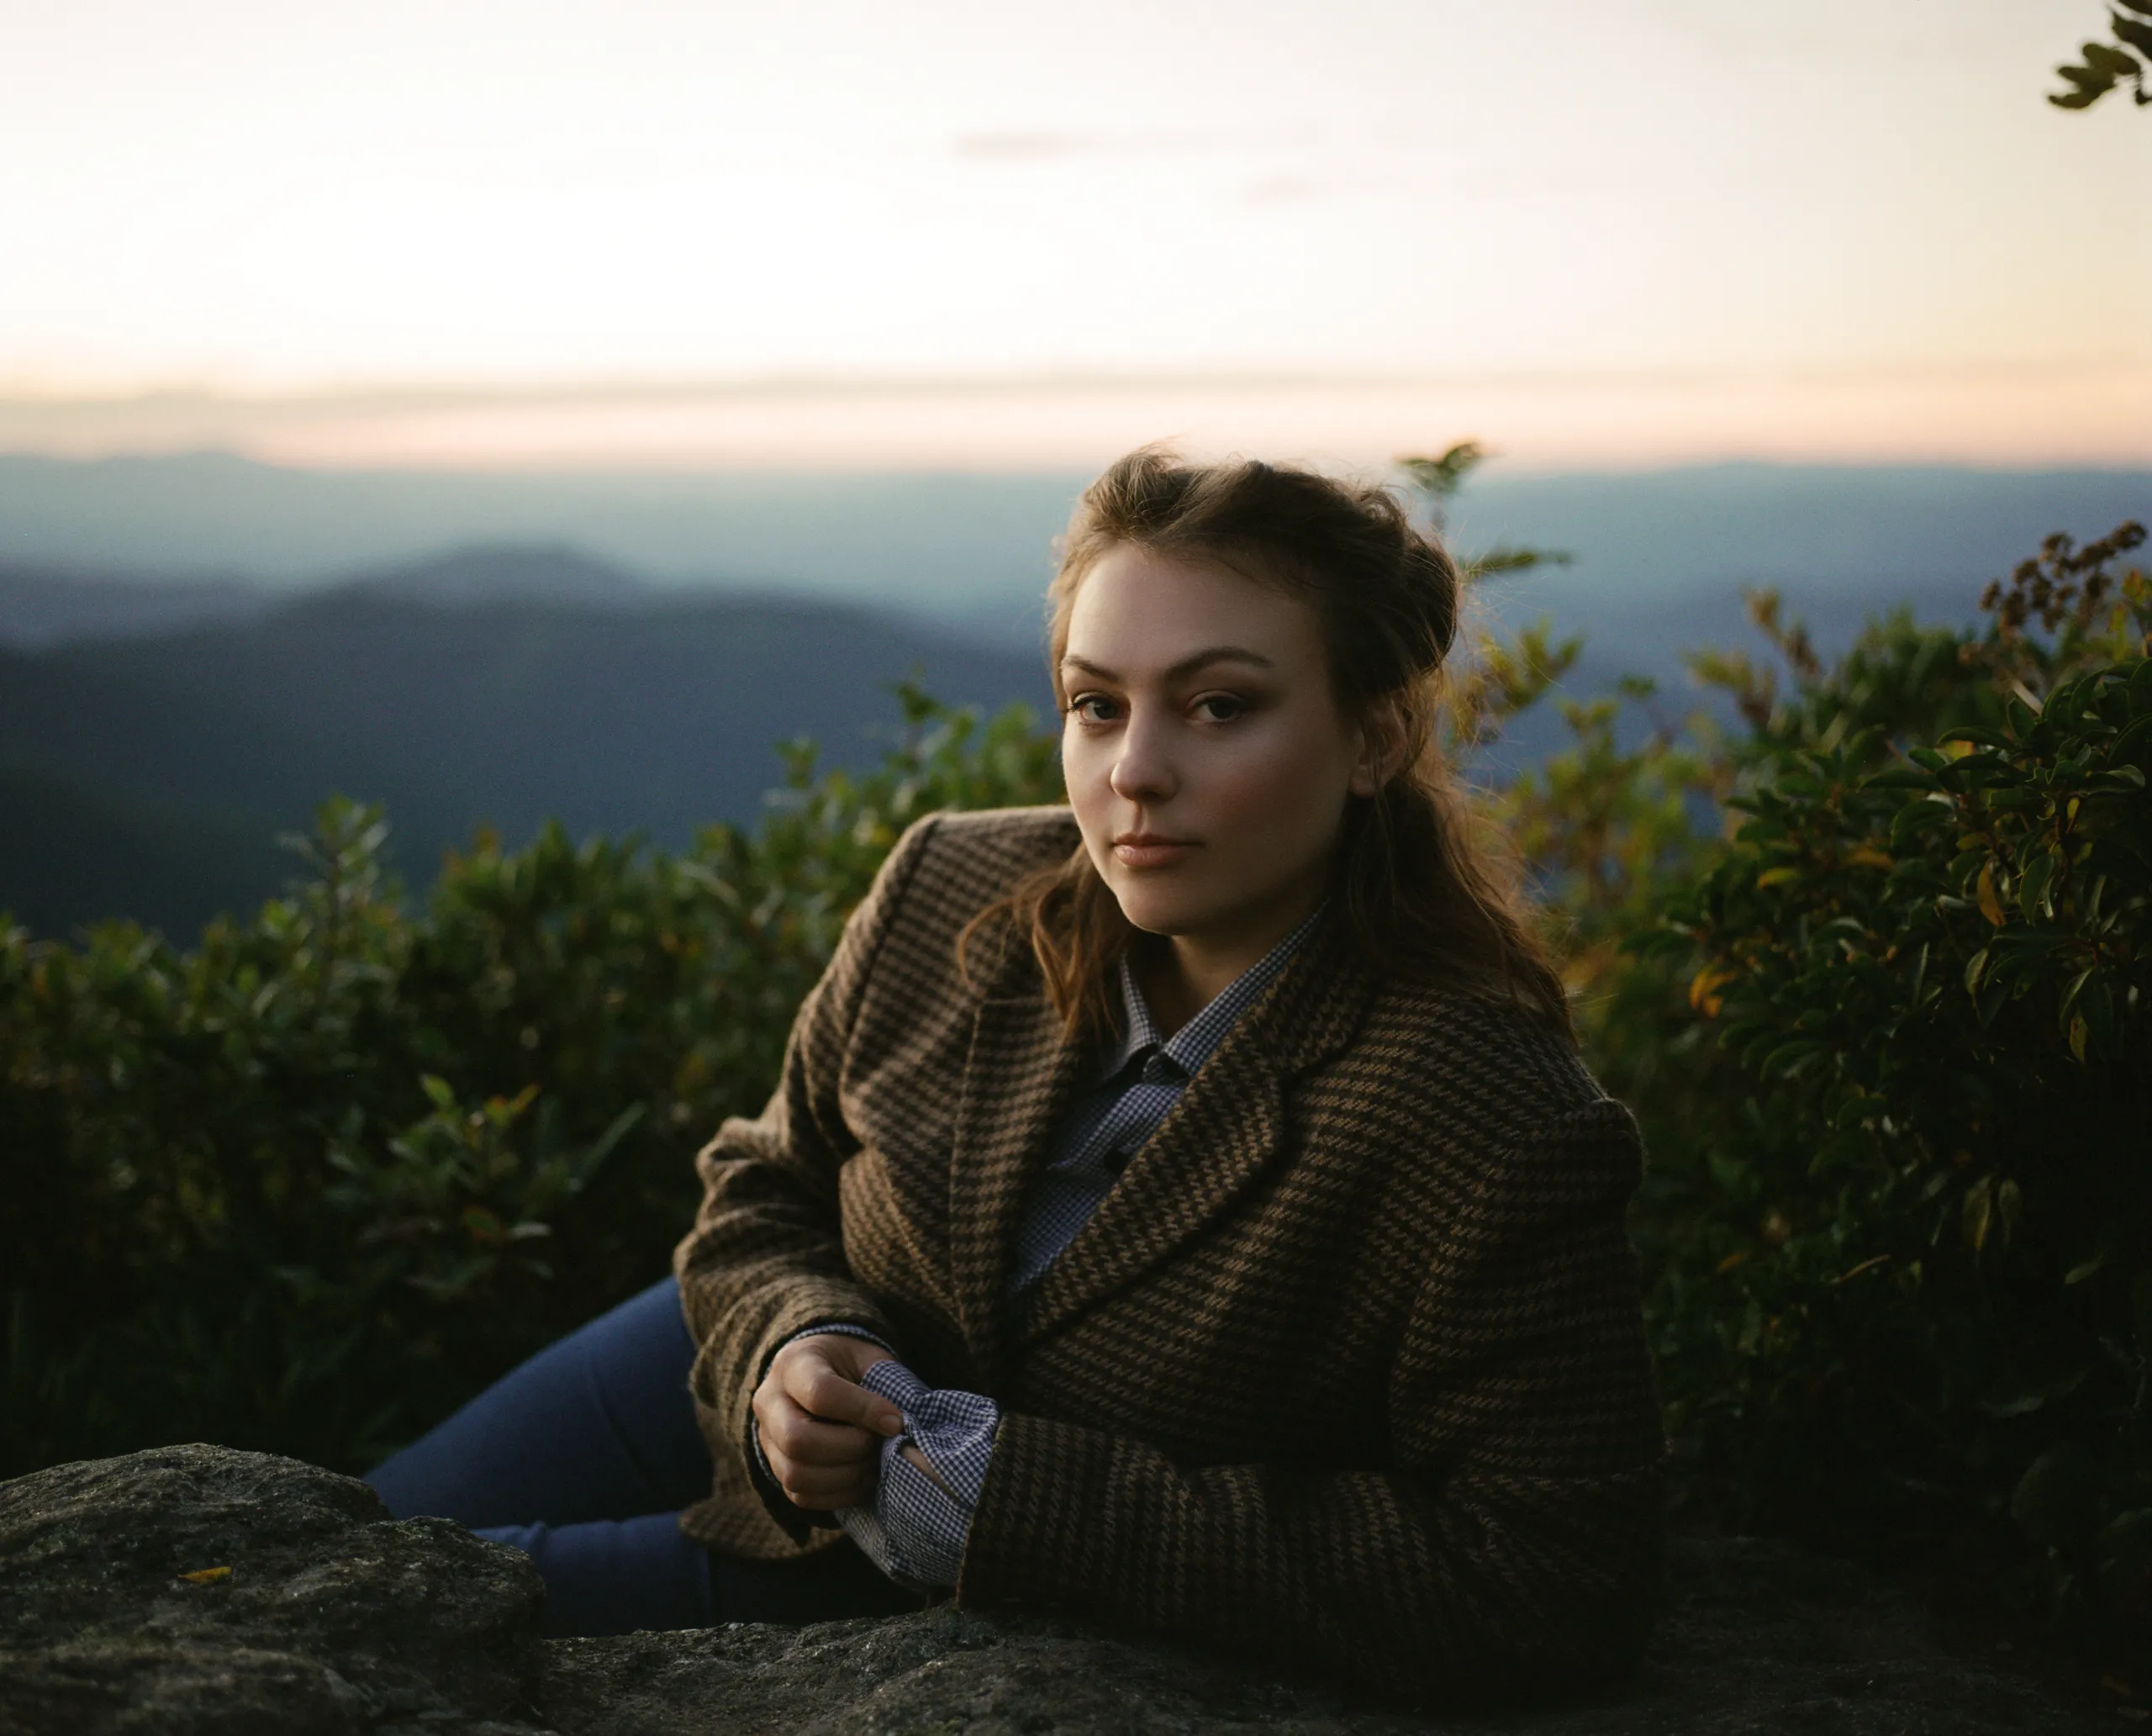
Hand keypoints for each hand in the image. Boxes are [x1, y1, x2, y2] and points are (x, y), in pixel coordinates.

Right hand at [752, 1333, 903, 1509]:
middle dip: (850, 1449)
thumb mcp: (866, 1358)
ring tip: (873, 1462)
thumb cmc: (849, 1365)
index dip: (863, 1411)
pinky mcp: (776, 1468)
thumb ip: (883, 1385)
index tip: (896, 1422)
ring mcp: (767, 1439)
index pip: (820, 1393)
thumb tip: (898, 1429)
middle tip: (879, 1444)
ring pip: (796, 1474)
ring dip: (846, 1476)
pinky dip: (839, 1494)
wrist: (818, 1373)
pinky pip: (801, 1496)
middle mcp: (770, 1403)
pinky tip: (861, 1477)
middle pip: (798, 1440)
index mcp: (793, 1364)